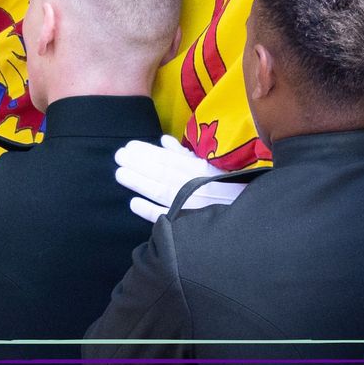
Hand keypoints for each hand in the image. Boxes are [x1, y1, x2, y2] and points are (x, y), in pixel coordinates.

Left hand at [114, 135, 245, 222]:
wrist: (245, 220)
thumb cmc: (226, 189)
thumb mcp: (209, 167)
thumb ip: (185, 155)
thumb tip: (163, 141)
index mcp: (200, 170)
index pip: (168, 159)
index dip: (147, 152)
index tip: (129, 146)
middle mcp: (195, 185)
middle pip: (162, 173)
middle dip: (138, 163)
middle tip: (119, 156)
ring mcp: (192, 205)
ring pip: (161, 191)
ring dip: (139, 182)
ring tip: (120, 173)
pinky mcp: (189, 223)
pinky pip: (167, 216)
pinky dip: (149, 210)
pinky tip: (133, 203)